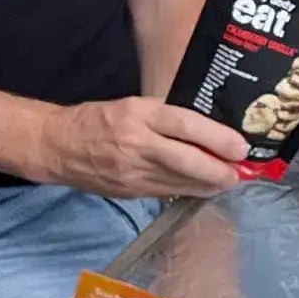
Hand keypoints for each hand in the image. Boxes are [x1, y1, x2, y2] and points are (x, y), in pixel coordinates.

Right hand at [47, 97, 245, 199]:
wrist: (57, 146)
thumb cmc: (98, 119)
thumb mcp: (133, 106)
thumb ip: (167, 118)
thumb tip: (209, 133)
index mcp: (138, 115)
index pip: (185, 126)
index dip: (218, 138)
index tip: (241, 148)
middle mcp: (136, 145)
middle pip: (189, 161)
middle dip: (221, 171)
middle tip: (239, 173)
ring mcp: (132, 173)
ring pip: (182, 183)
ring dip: (210, 185)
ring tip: (227, 181)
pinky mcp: (130, 191)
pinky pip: (167, 191)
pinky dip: (188, 189)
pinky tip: (200, 187)